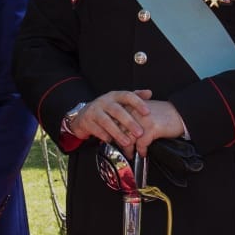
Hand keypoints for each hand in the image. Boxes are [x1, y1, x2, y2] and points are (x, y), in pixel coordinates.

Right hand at [70, 89, 185, 148]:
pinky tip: (112, 142)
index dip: (137, 103)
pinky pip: (96, 130)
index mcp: (114, 96)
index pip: (127, 96)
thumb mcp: (120, 101)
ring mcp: (94, 111)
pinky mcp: (86, 121)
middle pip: (117, 111)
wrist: (84, 115)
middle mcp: (104, 102)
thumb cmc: (107, 109)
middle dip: (129, 122)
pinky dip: (104, 136)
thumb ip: (135, 97)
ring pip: (106, 121)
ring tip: (127, 142)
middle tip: (139, 133)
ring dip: (117, 132)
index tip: (147, 112)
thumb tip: (149, 93)